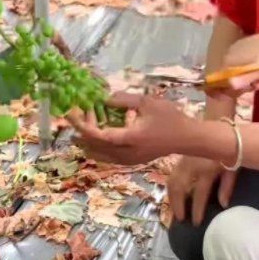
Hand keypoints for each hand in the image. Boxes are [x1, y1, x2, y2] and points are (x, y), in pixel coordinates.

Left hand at [66, 92, 194, 164]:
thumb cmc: (170, 118)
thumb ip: (124, 100)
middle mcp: (126, 153)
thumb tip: (104, 98)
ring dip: (88, 141)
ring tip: (78, 130)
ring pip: (100, 154)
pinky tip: (93, 141)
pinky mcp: (132, 161)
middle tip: (75, 116)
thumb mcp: (147, 103)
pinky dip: (98, 148)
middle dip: (83, 131)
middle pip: (95, 146)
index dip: (82, 125)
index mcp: (129, 138)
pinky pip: (108, 157)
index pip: (98, 135)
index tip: (71, 113)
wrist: (187, 138)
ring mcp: (129, 160)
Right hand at [167, 156, 237, 224]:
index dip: (197, 210)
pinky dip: (170, 187)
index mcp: (206, 169)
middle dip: (177, 205)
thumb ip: (226, 187)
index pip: (199, 194)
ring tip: (174, 210)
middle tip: (180, 219)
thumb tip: (223, 205)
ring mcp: (183, 161)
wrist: (220, 129)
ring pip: (171, 181)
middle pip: (178, 188)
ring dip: (171, 197)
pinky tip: (172, 195)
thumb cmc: (230, 150)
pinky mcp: (180, 158)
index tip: (195, 223)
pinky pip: (171, 175)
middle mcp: (191, 166)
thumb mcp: (232, 169)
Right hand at [205, 28, 258, 99]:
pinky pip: (236, 64)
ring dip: (243, 80)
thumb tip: (228, 86)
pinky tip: (257, 70)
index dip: (223, 92)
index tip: (240, 93)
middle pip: (224, 78)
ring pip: (231, 72)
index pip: (215, 83)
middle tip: (255, 86)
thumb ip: (242, 81)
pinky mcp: (240, 46)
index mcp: (228, 62)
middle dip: (238, 86)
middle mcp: (226, 55)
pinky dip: (245, 71)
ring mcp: (233, 50)